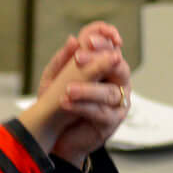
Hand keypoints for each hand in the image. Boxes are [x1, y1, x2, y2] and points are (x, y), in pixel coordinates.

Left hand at [34, 22, 130, 166]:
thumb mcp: (54, 78)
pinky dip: (83, 106)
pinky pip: (101, 111)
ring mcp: (117, 101)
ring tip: (68, 89)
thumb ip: (62, 60)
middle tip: (79, 58)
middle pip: (118, 66)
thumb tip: (72, 40)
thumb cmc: (59, 102)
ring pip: (109, 92)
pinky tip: (67, 102)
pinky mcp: (112, 120)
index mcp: (104, 65)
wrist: (56, 133)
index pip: (109, 46)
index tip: (90, 39)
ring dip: (88, 89)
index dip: (104, 39)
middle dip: (100, 60)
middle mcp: (115, 80)